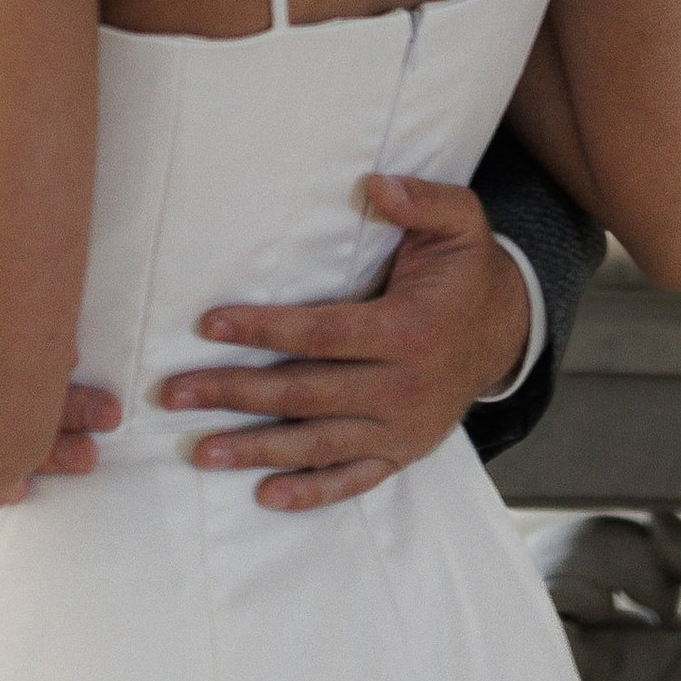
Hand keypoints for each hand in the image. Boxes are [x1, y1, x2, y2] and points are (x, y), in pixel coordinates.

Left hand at [156, 178, 533, 512]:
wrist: (505, 331)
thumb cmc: (466, 271)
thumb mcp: (459, 221)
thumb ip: (422, 200)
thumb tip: (375, 185)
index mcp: (407, 330)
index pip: (320, 334)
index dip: (263, 329)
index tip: (210, 325)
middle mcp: (401, 387)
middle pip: (304, 393)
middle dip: (235, 393)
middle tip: (175, 393)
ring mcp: (401, 428)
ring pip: (318, 444)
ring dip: (256, 449)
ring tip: (201, 450)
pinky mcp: (402, 452)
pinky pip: (353, 480)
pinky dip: (311, 493)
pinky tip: (266, 495)